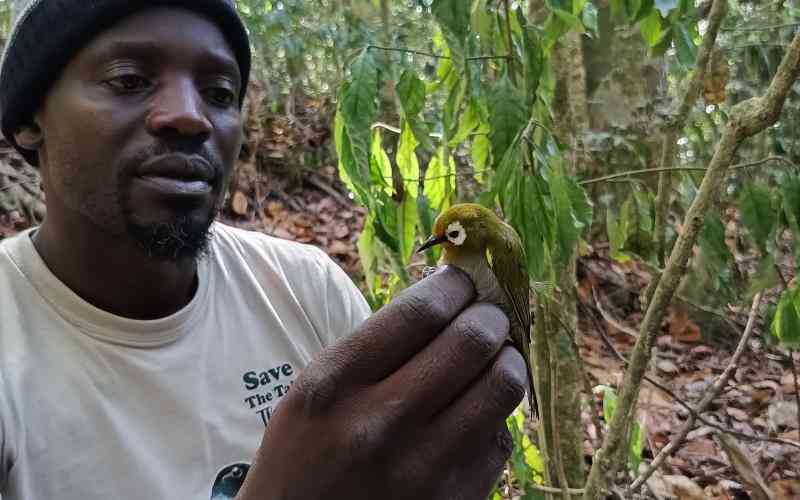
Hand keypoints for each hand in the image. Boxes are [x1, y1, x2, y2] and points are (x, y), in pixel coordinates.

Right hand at [236, 266, 526, 499]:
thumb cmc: (305, 460)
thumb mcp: (314, 394)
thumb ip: (374, 348)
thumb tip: (449, 302)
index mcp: (334, 387)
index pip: (420, 312)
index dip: (455, 285)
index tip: (464, 280)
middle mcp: (381, 424)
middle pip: (472, 339)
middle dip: (491, 315)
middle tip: (488, 315)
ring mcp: (425, 468)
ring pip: (503, 384)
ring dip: (508, 359)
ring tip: (495, 357)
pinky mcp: (458, 499)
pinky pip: (501, 436)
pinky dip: (495, 416)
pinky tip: (473, 415)